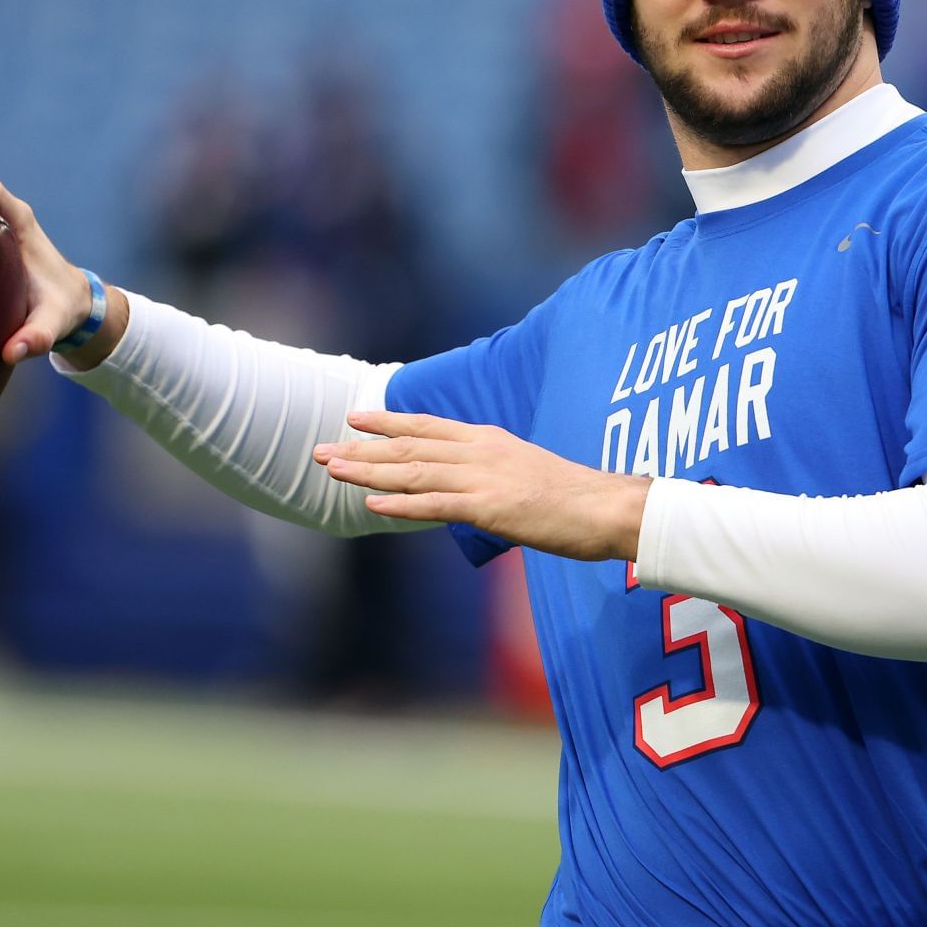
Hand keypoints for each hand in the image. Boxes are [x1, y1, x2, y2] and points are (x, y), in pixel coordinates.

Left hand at [315, 410, 650, 562]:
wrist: (606, 507)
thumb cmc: (572, 497)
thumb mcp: (525, 472)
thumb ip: (490, 473)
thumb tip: (466, 487)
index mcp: (488, 440)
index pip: (427, 426)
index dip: (387, 422)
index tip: (353, 418)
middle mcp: (480, 451)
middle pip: (409, 447)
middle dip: (361, 448)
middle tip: (320, 449)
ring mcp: (483, 477)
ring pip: (413, 471)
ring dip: (368, 470)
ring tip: (332, 469)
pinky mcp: (490, 507)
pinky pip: (436, 504)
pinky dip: (401, 503)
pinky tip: (372, 503)